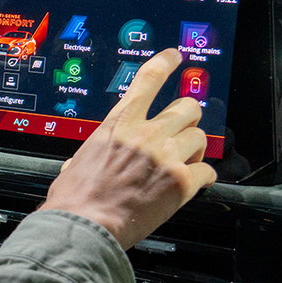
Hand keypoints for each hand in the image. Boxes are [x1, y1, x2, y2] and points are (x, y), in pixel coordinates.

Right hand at [39, 48, 215, 248]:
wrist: (84, 225)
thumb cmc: (74, 198)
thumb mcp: (77, 161)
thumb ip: (92, 154)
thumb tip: (78, 165)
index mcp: (118, 123)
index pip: (147, 80)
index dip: (165, 63)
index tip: (174, 57)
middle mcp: (145, 133)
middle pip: (187, 107)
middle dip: (188, 119)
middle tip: (183, 132)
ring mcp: (165, 155)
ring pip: (200, 138)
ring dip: (195, 150)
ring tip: (186, 163)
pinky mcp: (181, 182)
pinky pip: (207, 171)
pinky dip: (204, 178)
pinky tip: (195, 184)